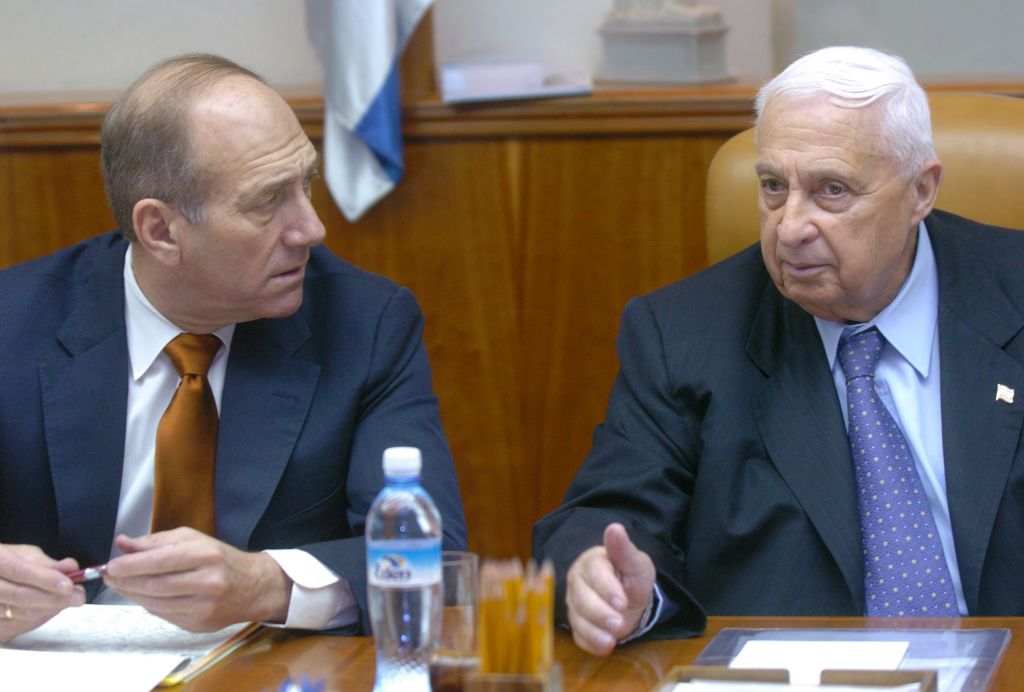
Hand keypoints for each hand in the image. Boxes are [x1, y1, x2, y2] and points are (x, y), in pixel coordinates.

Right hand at [0, 544, 85, 642]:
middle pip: (19, 596)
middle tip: (78, 596)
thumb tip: (71, 567)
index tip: (68, 585)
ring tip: (68, 600)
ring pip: (20, 614)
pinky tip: (51, 609)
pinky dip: (39, 619)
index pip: (19, 571)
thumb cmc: (7, 563)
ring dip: (50, 609)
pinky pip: (17, 627)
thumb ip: (48, 563)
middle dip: (54, 598)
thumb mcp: (25, 554)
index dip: (45, 579)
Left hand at [103, 528, 291, 631]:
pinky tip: (143, 596)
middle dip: (126, 582)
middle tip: (109, 576)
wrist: (254, 587)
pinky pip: (164, 615)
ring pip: (156, 603)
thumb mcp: (194, 540)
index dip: (131, 565)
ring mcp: (204, 607)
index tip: (111, 565)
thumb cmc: (221, 558)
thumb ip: (156, 542)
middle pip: (155, 585)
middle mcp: (208, 582)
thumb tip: (122, 543)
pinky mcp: (200, 624)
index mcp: (207, 555)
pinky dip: (149, 605)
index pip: (160, 561)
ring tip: (121, 585)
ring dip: (133, 595)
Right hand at [565, 523, 655, 655]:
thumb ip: (623, 549)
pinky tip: (604, 647)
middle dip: (599, 613)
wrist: (630, 596)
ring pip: (577, 618)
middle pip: (581, 598)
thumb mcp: (635, 562)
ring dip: (593, 631)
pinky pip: (578, 635)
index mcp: (591, 562)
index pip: (594, 574)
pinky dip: (590, 643)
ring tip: (610, 640)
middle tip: (617, 624)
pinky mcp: (577, 623)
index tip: (621, 602)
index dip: (607, 589)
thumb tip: (614, 528)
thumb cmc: (631, 575)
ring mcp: (575, 604)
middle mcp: (577, 582)